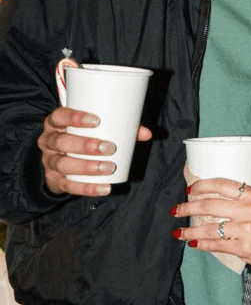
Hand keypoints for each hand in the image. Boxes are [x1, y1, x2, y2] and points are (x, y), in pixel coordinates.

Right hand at [38, 106, 152, 196]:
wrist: (58, 157)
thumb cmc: (82, 134)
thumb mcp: (92, 127)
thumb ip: (120, 126)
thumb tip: (147, 134)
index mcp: (56, 122)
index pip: (59, 116)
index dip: (75, 117)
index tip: (97, 121)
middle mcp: (48, 141)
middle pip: (61, 142)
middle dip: (85, 145)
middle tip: (109, 147)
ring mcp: (48, 162)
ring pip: (63, 165)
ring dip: (87, 167)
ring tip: (109, 167)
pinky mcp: (53, 180)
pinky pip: (68, 186)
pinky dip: (87, 188)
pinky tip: (104, 188)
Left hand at [170, 178, 250, 276]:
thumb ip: (243, 200)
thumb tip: (214, 199)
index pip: (222, 184)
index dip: (202, 185)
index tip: (189, 189)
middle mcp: (248, 209)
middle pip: (210, 205)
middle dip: (188, 207)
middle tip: (175, 210)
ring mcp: (246, 229)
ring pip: (209, 228)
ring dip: (189, 230)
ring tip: (177, 232)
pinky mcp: (244, 248)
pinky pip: (216, 245)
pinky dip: (202, 244)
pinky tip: (193, 243)